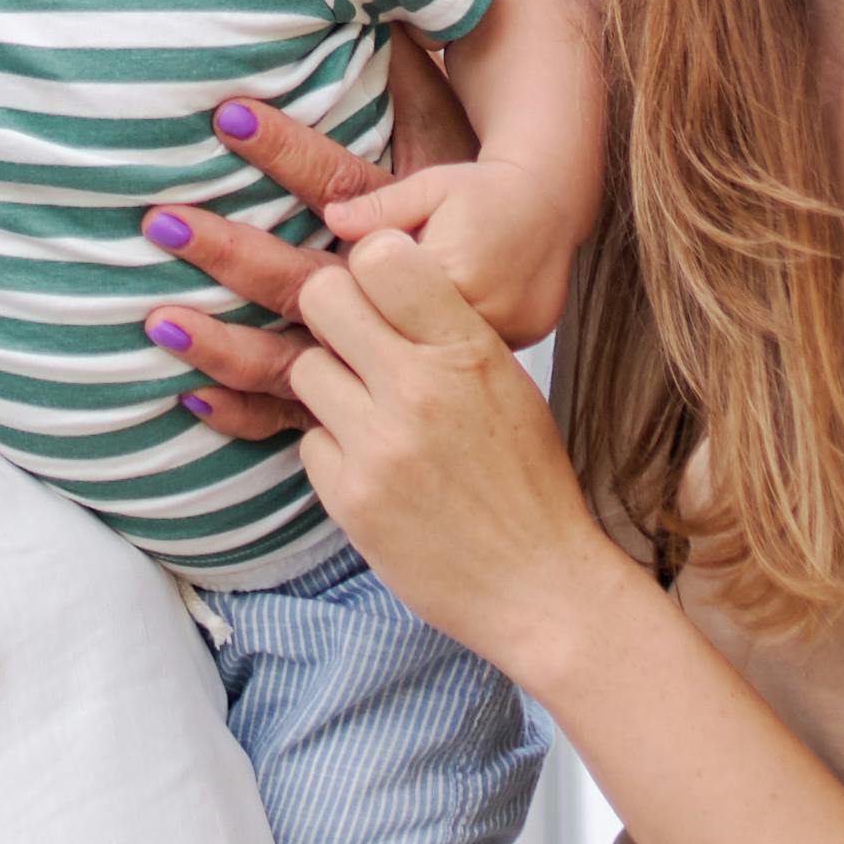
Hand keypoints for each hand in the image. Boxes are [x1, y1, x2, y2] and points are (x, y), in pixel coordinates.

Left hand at [141, 92, 517, 440]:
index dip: (286, 152)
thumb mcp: (460, 200)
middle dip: (231, 251)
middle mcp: (409, 335)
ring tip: (159, 323)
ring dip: (222, 345)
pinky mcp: (369, 441)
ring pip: (292, 367)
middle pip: (307, 287)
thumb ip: (400, 202)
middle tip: (161, 221)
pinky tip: (194, 396)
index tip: (229, 116)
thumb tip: (334, 207)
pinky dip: (245, 414)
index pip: (345, 195)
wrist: (544, 353)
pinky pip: (299, 426)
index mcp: (433, 267)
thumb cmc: (495, 235)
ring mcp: (389, 398)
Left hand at [283, 234, 639, 683]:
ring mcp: (379, 445)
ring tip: (368, 413)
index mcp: (468, 350)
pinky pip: (310, 441)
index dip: (368, 266)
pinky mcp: (350, 498)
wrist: (539, 586)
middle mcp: (419, 388)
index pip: (381, 257)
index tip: (377, 289)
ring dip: (328, 384)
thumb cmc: (528, 482)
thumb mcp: (507, 384)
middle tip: (352, 342)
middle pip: (322, 297)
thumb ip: (445, 330)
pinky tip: (373, 468)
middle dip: (330, 312)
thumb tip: (378, 278)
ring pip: (304, 368)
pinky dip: (333, 450)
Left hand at [321, 143, 586, 351]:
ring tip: (427, 303)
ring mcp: (509, 338)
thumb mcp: (429, 187)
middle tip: (396, 290)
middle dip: (391, 318)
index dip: (365, 292)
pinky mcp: (522, 348)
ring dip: (424, 338)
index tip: (368, 278)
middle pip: (409, 336)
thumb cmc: (482, 191)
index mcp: (452, 273)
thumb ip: (380, 208)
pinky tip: (452, 321)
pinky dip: (455, 347)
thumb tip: (333, 219)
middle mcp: (484, 314)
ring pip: (440, 356)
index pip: (381, 302)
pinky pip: (470, 359)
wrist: (549, 203)